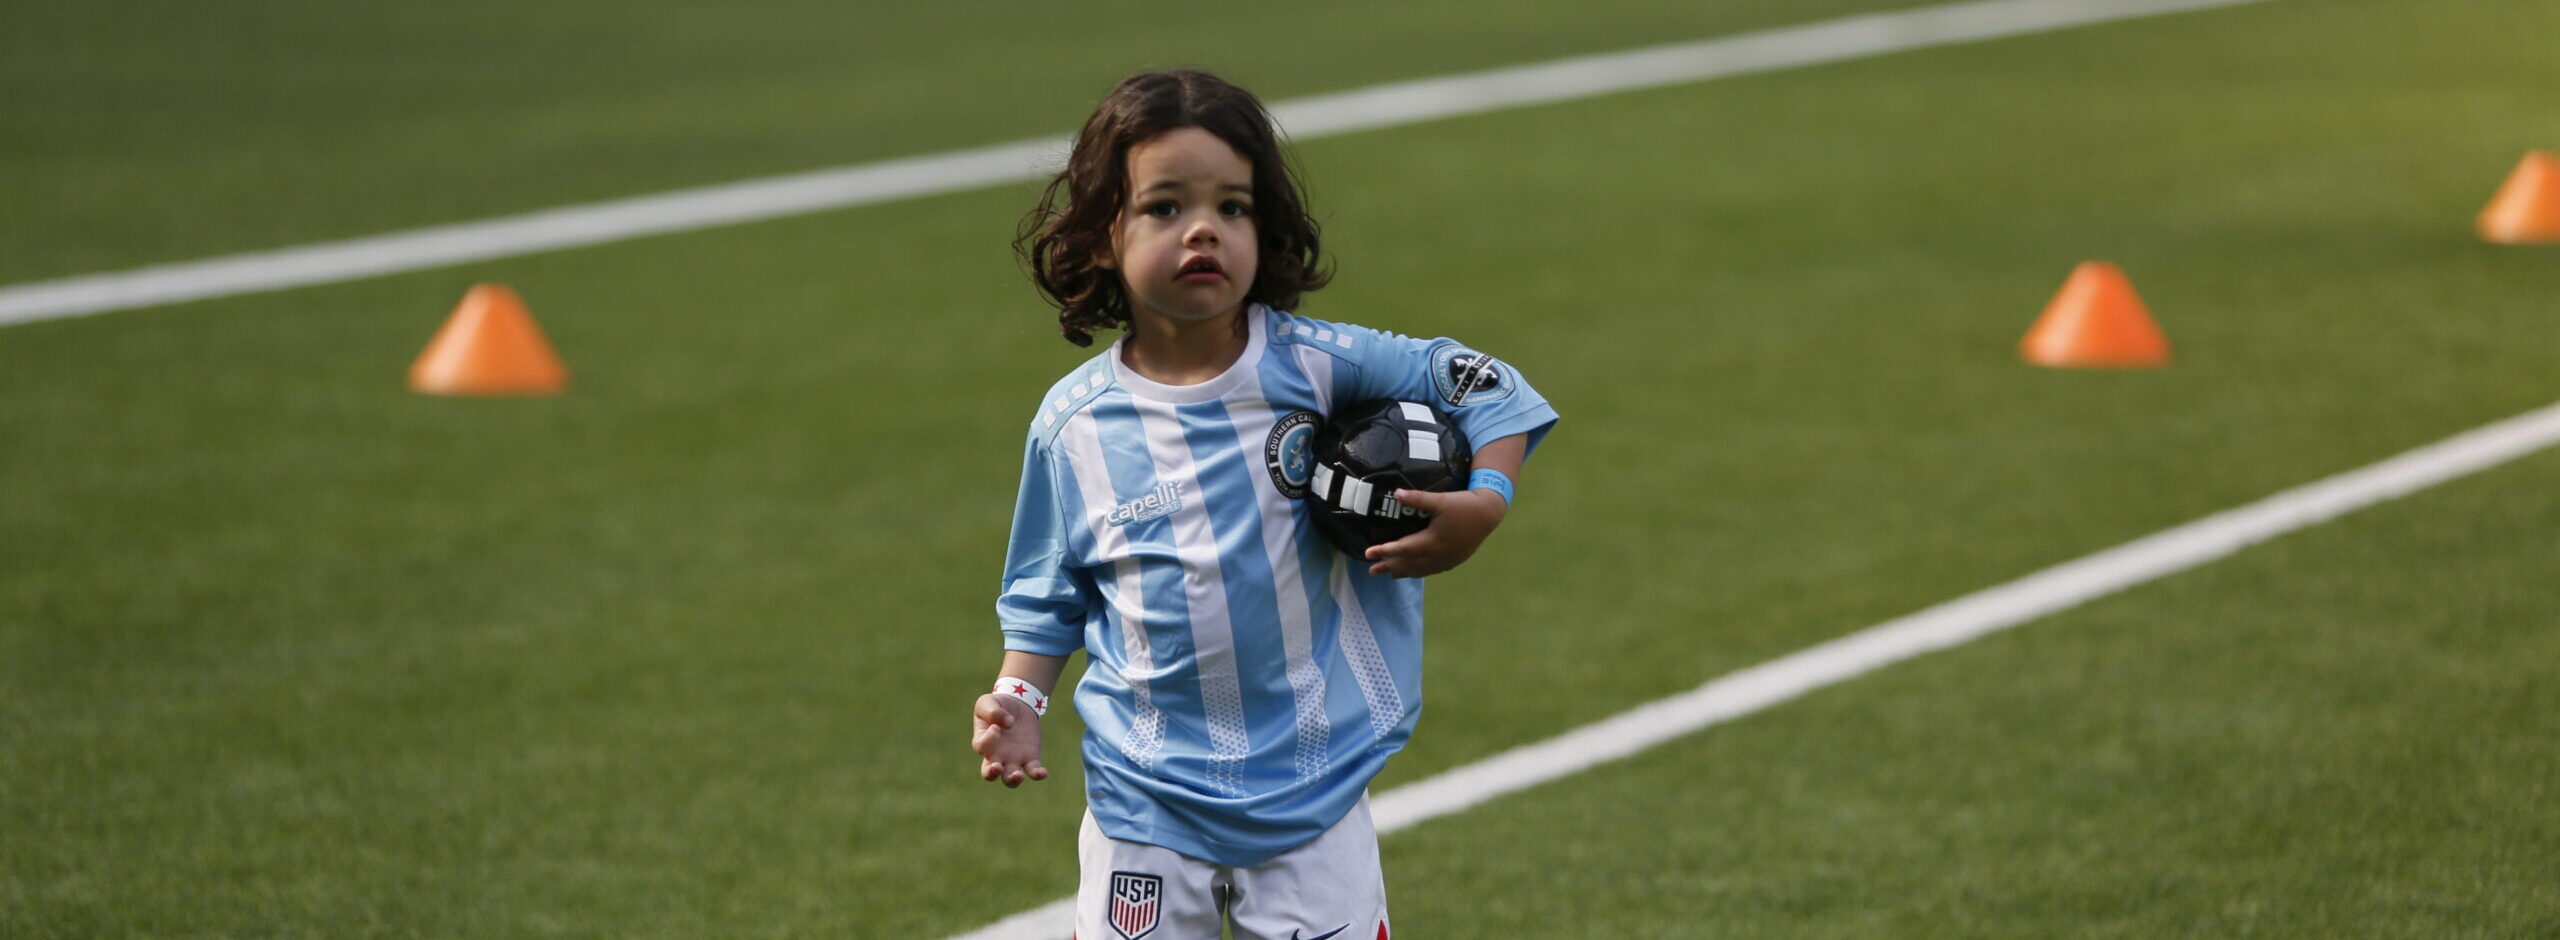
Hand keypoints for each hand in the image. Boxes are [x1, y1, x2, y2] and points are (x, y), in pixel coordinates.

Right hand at [971, 693, 1048, 786]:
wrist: (1019, 704)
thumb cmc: (999, 704)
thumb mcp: (989, 701)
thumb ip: (993, 711)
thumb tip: (1008, 722)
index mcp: (983, 741)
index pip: (981, 746)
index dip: (988, 739)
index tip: (996, 727)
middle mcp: (995, 755)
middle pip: (989, 774)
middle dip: (992, 773)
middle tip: (997, 768)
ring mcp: (1013, 759)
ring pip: (1009, 779)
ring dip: (1013, 780)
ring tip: (1018, 775)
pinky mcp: (1030, 757)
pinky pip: (1033, 771)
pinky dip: (1037, 774)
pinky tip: (1043, 773)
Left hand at [1363, 487, 1507, 577]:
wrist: (1488, 514)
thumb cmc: (1464, 505)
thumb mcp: (1441, 499)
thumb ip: (1418, 498)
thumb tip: (1396, 493)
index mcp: (1432, 540)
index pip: (1403, 548)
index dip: (1384, 551)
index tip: (1367, 553)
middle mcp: (1438, 554)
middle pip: (1408, 563)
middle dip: (1389, 567)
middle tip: (1371, 570)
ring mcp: (1446, 559)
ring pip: (1420, 569)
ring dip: (1403, 572)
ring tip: (1389, 575)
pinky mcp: (1454, 560)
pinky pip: (1432, 569)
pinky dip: (1419, 571)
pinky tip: (1414, 571)